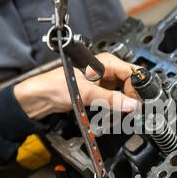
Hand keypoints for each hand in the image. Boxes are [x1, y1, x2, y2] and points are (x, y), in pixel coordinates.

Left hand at [14, 53, 139, 119]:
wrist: (40, 97)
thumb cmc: (55, 86)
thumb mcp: (87, 94)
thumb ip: (111, 100)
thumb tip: (131, 104)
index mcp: (106, 62)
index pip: (132, 73)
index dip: (136, 89)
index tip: (135, 103)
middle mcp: (107, 70)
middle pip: (130, 83)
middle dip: (131, 98)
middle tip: (130, 111)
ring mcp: (104, 81)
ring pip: (124, 93)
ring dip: (123, 105)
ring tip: (119, 115)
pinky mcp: (99, 91)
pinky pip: (114, 100)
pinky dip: (115, 108)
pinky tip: (112, 115)